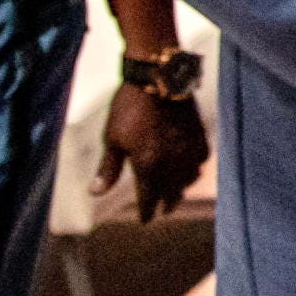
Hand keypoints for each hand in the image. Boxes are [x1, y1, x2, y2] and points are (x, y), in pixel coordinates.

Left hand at [95, 83, 209, 221]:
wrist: (158, 75)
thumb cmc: (129, 106)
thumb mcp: (112, 139)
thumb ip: (108, 169)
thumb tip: (94, 193)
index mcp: (149, 167)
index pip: (149, 200)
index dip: (146, 212)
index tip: (144, 220)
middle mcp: (172, 163)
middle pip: (172, 193)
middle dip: (166, 203)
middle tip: (164, 211)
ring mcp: (188, 149)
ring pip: (189, 178)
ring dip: (182, 187)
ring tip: (178, 191)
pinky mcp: (199, 134)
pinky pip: (201, 159)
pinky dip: (195, 167)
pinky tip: (192, 166)